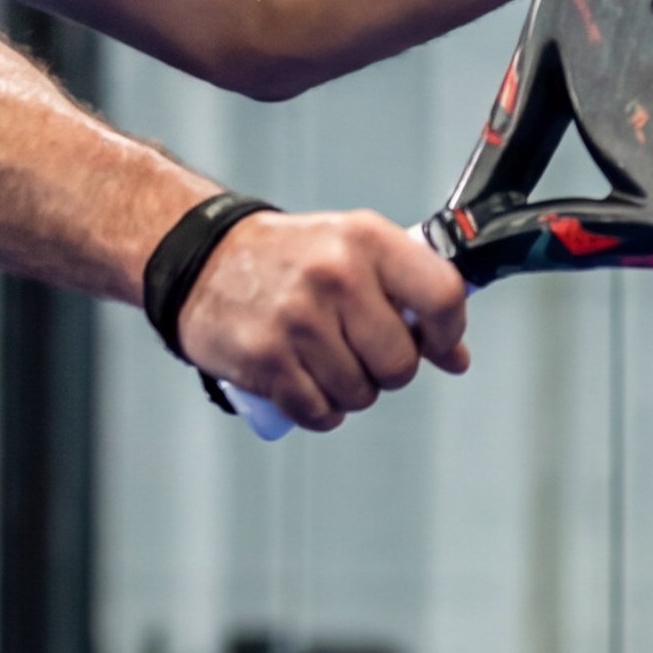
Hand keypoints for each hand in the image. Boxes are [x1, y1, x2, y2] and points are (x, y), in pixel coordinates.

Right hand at [174, 210, 470, 430]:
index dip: (446, 333)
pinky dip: (317, 410)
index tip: (434, 344)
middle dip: (387, 371)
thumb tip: (453, 357)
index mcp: (365, 240)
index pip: (442, 296)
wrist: (199, 259)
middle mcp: (334, 275)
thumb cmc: (285, 259)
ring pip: (360, 393)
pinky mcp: (265, 358)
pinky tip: (303, 383)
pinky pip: (319, 412)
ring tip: (322, 362)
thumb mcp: (350, 249)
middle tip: (361, 353)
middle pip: (400, 362)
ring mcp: (297, 319)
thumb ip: (406, 294)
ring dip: (348, 392)